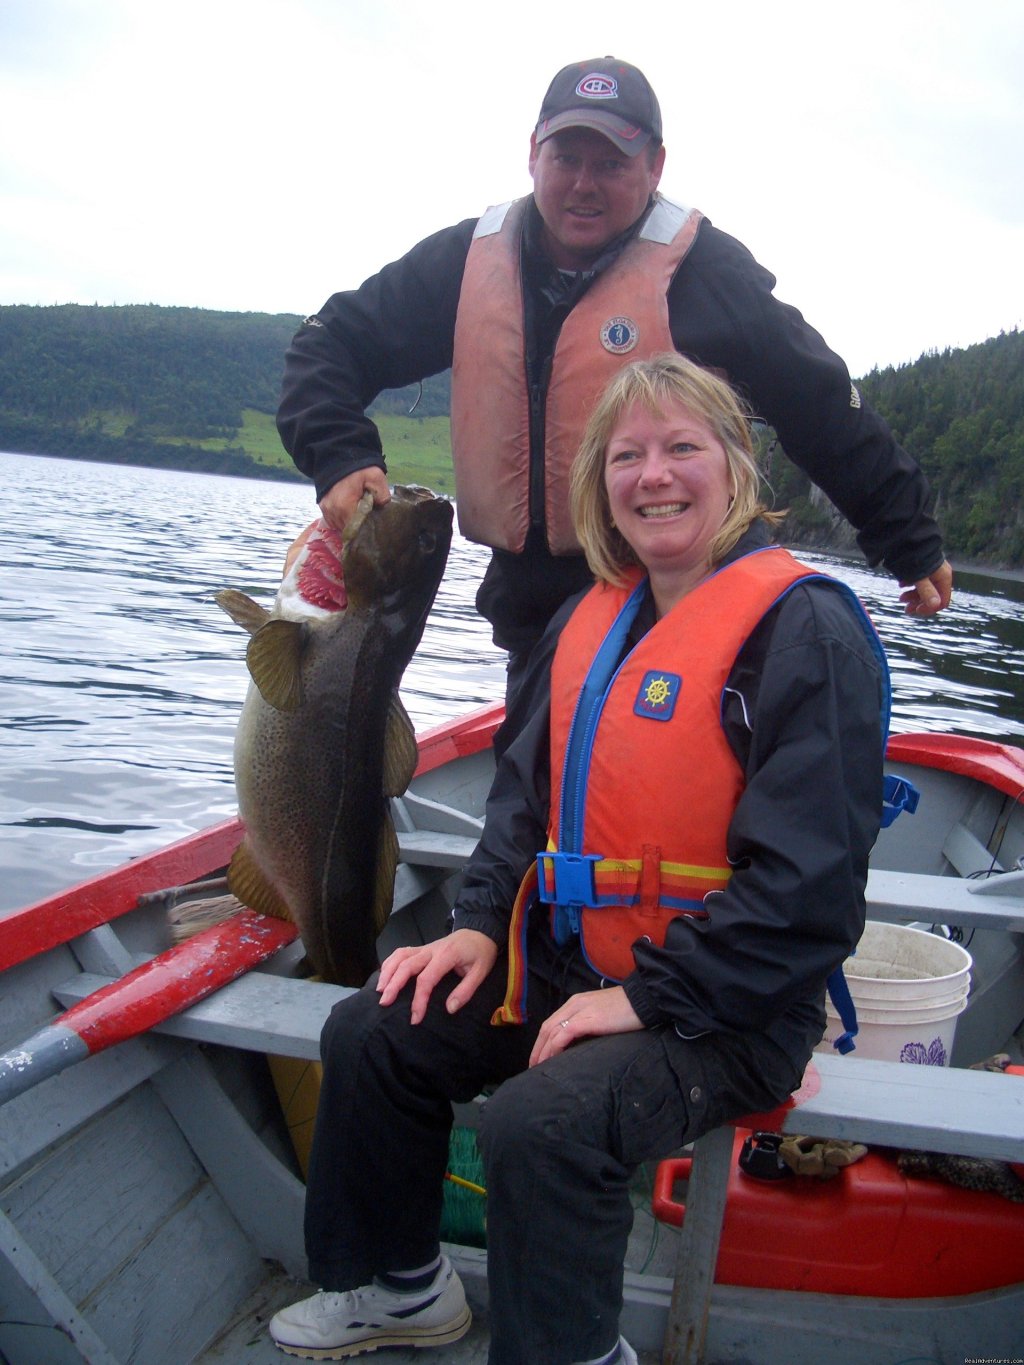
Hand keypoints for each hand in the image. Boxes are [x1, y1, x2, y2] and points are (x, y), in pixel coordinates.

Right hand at [318, 467, 391, 530]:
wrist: (339, 455)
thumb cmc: (358, 468)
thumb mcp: (376, 477)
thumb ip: (382, 496)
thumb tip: (381, 510)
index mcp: (344, 506)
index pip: (356, 530)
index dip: (365, 530)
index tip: (373, 527)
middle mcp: (332, 511)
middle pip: (348, 530)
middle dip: (359, 526)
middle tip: (368, 518)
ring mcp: (326, 510)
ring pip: (340, 526)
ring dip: (350, 522)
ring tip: (359, 513)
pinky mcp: (323, 507)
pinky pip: (334, 520)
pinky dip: (342, 518)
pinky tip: (350, 510)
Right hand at [376, 929, 498, 1023]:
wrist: (480, 931)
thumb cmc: (481, 953)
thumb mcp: (481, 972)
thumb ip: (465, 991)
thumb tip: (449, 1009)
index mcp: (446, 955)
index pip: (426, 978)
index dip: (419, 999)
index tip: (415, 1017)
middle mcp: (431, 950)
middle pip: (406, 965)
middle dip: (393, 984)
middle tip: (384, 1003)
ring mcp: (425, 947)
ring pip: (400, 956)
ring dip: (387, 972)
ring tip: (379, 990)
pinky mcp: (421, 948)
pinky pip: (401, 953)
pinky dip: (389, 963)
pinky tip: (384, 976)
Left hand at [529, 985, 643, 1066]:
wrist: (644, 1000)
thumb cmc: (628, 1009)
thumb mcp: (603, 1014)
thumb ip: (590, 1023)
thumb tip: (581, 1041)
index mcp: (577, 1002)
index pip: (552, 1022)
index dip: (543, 1041)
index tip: (539, 1056)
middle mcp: (574, 1004)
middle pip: (547, 1028)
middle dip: (538, 1048)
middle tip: (533, 1066)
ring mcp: (579, 1011)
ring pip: (551, 1032)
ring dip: (542, 1051)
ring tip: (538, 1068)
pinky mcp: (586, 1020)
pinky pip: (562, 1036)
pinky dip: (554, 1048)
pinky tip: (552, 1060)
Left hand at [899, 559, 951, 615]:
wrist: (904, 538)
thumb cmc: (913, 557)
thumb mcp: (919, 577)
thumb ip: (927, 591)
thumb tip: (935, 605)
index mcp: (944, 577)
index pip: (942, 601)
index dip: (929, 608)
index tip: (915, 610)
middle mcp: (940, 575)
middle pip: (933, 596)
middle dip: (918, 603)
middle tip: (905, 608)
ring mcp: (931, 570)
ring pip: (925, 589)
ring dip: (913, 596)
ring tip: (901, 598)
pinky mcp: (922, 567)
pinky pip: (919, 581)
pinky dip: (911, 586)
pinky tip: (902, 585)